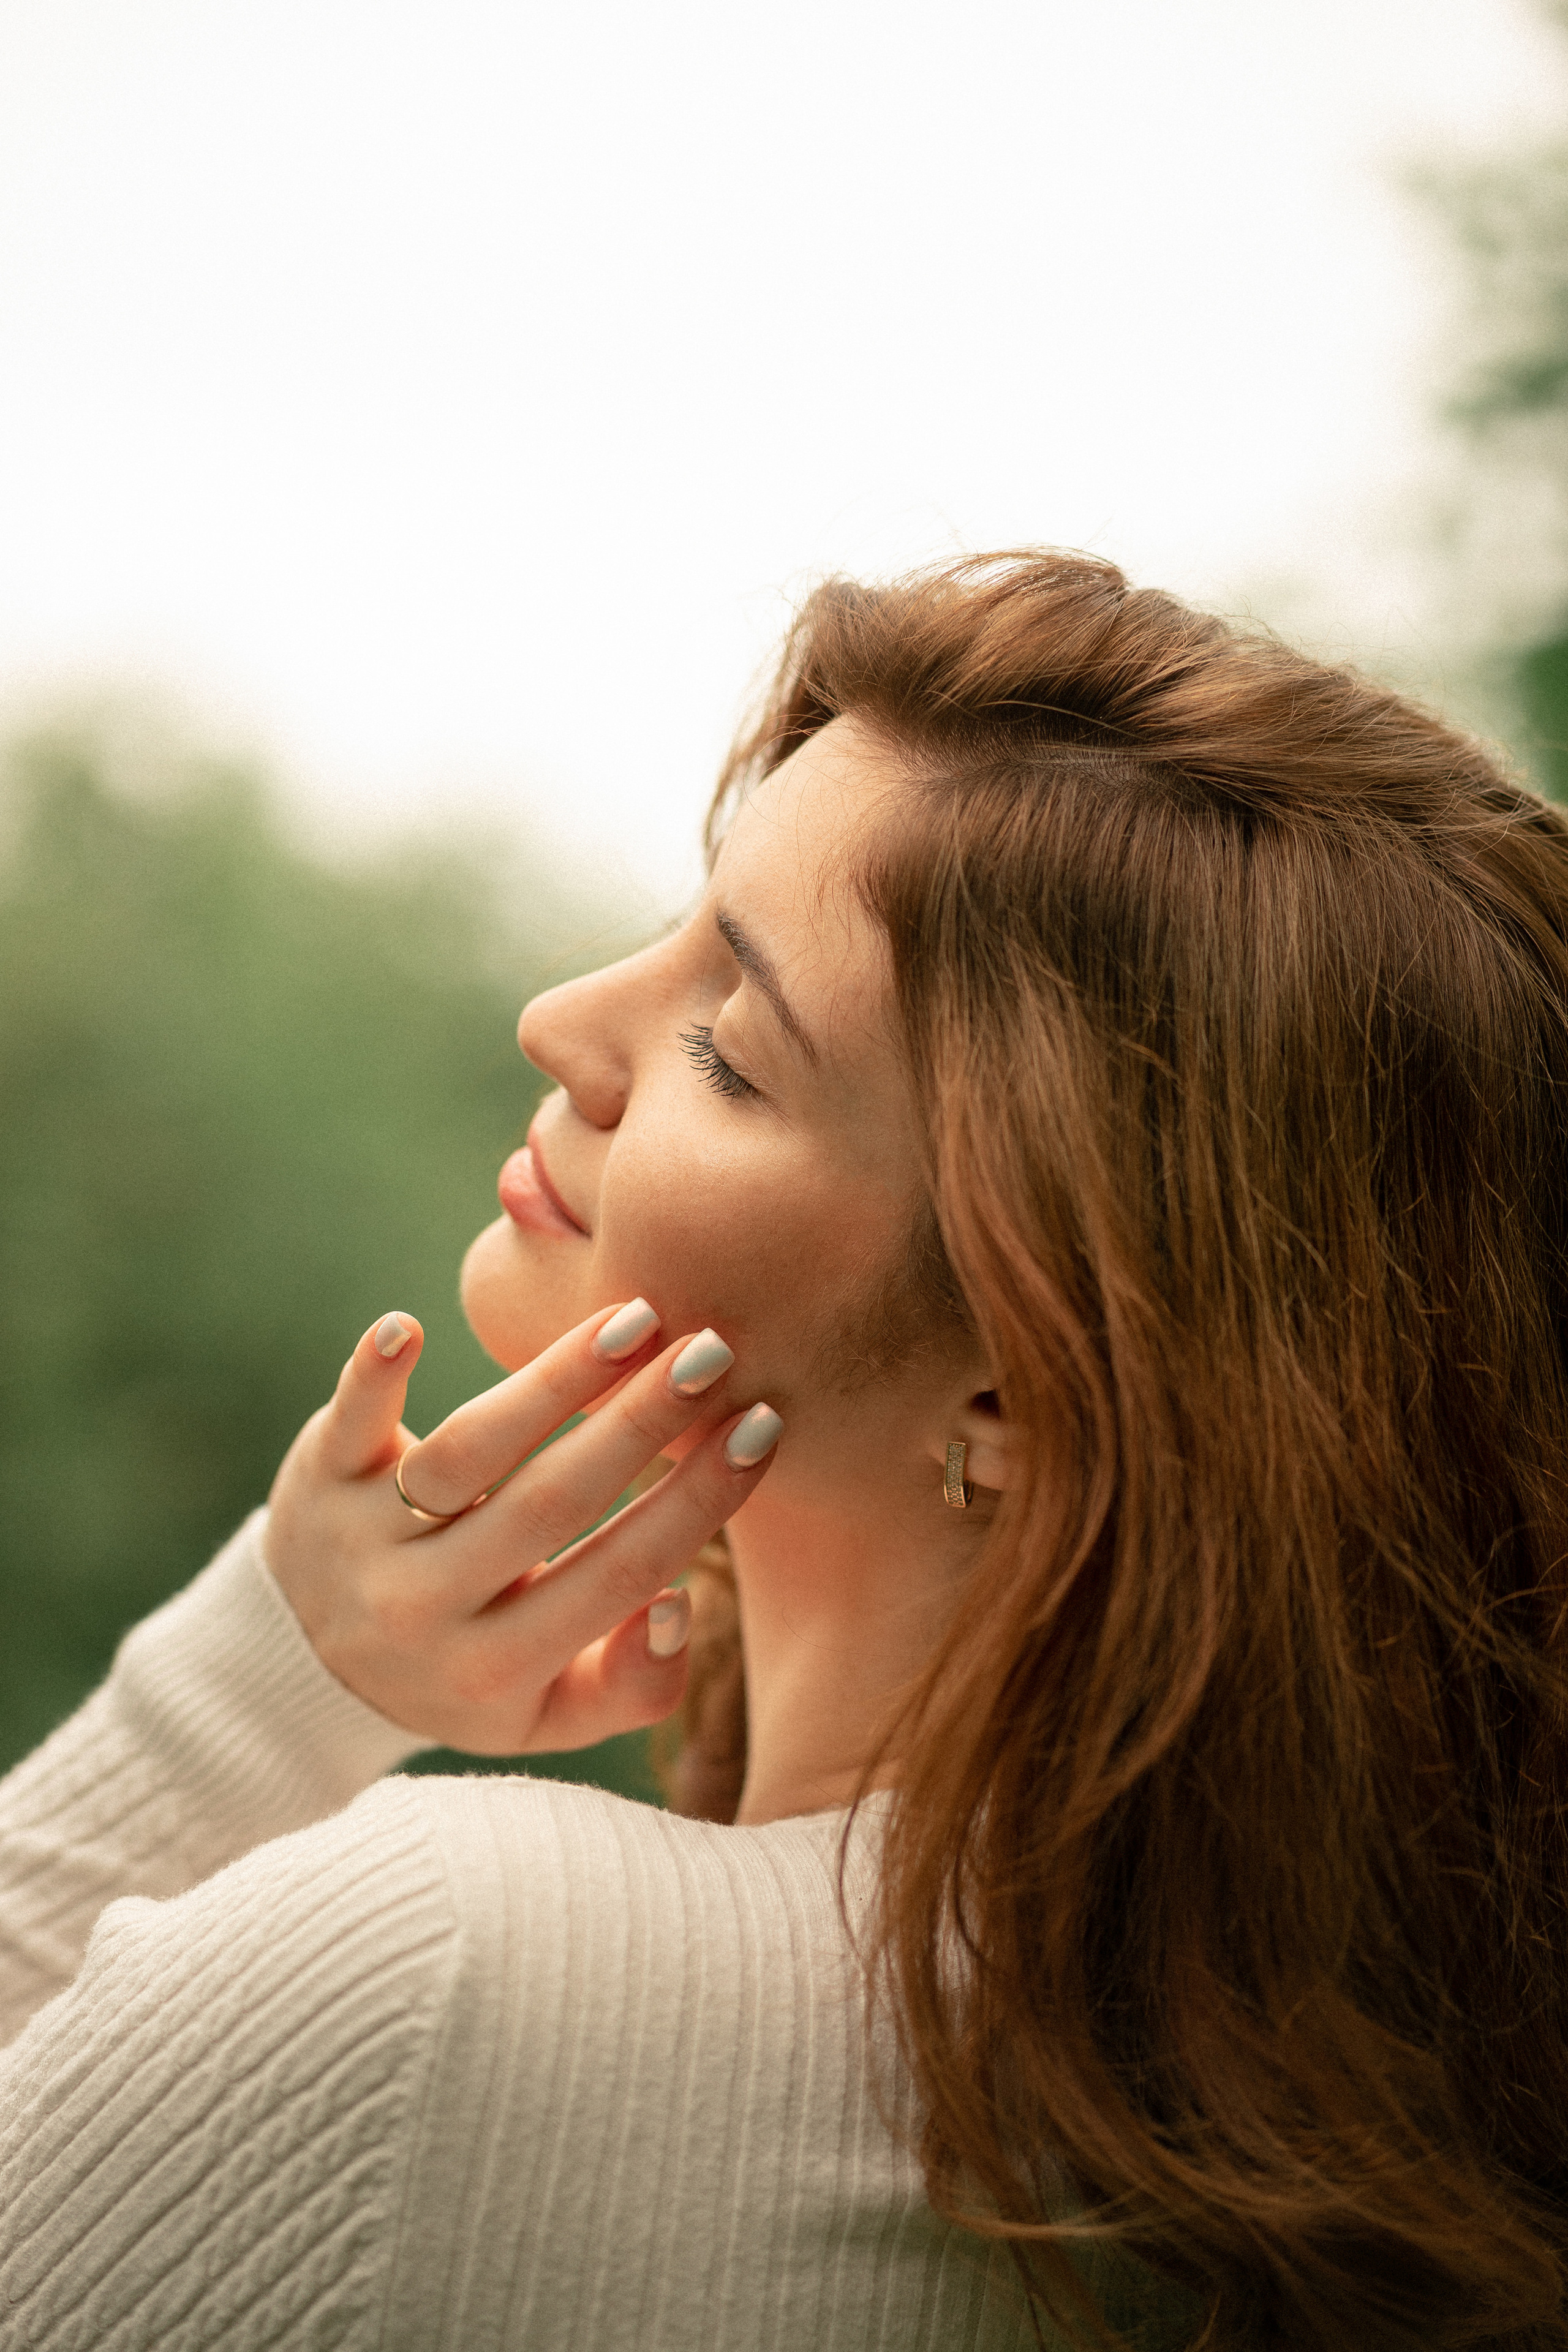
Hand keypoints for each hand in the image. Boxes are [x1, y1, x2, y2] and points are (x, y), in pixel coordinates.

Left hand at [262, 1302, 781, 1754]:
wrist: (311, 1664)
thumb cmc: (472, 1670)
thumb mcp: (550, 1713)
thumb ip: (632, 1684)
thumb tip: (676, 1605)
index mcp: (497, 1670)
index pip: (619, 1574)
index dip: (698, 1502)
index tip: (761, 1427)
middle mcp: (424, 1611)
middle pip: (547, 1504)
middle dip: (639, 1425)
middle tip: (713, 1355)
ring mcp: (363, 1541)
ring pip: (467, 1454)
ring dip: (552, 1382)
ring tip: (634, 1320)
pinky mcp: (318, 1479)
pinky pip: (349, 1423)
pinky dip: (374, 1375)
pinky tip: (409, 1325)